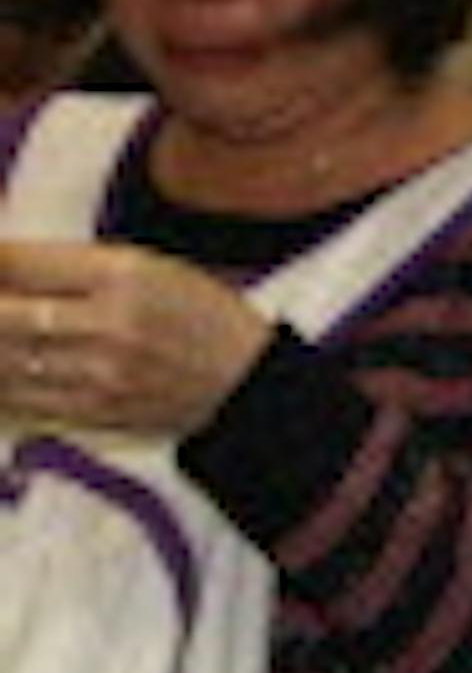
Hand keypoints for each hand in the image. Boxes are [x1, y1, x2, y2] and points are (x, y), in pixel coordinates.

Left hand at [0, 237, 271, 437]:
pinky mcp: (96, 410)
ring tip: (1, 331)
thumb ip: (75, 265)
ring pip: (5, 360)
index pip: (22, 262)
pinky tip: (2, 369)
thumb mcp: (148, 266)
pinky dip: (2, 383)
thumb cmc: (200, 315)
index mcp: (124, 274)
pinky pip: (22, 398)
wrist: (246, 380)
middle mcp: (110, 324)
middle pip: (3, 314)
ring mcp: (101, 373)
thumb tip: (3, 266)